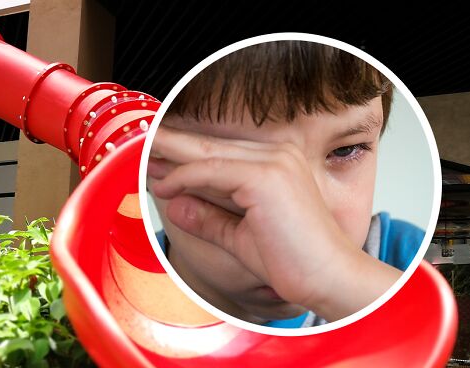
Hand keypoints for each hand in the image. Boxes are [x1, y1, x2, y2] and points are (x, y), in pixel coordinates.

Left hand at [148, 126, 400, 320]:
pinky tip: (163, 186)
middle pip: (211, 145)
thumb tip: (177, 206)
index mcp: (276, 163)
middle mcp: (277, 154)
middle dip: (172, 143)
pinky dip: (183, 178)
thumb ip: (210, 218)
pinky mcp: (265, 176)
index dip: (185, 154)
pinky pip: (211, 171)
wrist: (327, 278)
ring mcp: (273, 162)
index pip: (221, 152)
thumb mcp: (239, 236)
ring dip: (171, 154)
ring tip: (142, 153)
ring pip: (207, 153)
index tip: (156, 158)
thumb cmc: (292, 260)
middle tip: (142, 141)